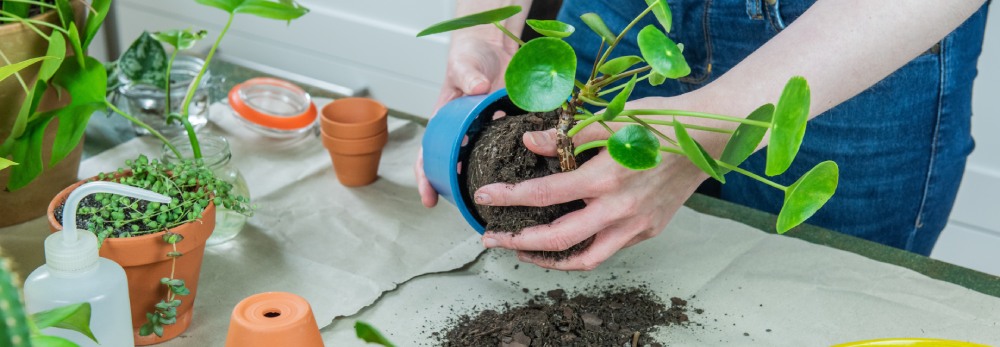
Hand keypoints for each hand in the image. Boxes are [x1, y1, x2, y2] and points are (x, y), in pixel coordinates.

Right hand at [416, 33, 516, 206]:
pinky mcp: (510, 127)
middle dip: (460, 191)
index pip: (428, 156)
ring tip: (500, 200)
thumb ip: (468, 75)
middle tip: (467, 208)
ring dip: (492, 180)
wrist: (495, 45)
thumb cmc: (468, 56)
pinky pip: (515, 147)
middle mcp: (465, 135)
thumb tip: (478, 87)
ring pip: (488, 164)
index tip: (429, 199)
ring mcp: (489, 133)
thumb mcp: (463, 64)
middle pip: (458, 169)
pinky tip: (531, 173)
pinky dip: (521, 159)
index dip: (426, 179)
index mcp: (445, 124)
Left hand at [473, 98, 710, 270]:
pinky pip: (607, 250)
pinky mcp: (647, 231)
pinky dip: (580, 250)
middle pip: (558, 239)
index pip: (544, 194)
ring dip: (548, 259)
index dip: (509, 197)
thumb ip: (567, 136)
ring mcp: (635, 225)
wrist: (707, 138)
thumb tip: (530, 142)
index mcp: (605, 177)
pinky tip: (563, 241)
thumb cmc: (659, 123)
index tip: (484, 198)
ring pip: (584, 258)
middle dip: (518, 242)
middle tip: (492, 239)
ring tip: (523, 251)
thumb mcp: (610, 121)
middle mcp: (619, 209)